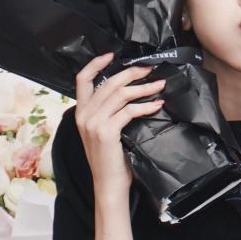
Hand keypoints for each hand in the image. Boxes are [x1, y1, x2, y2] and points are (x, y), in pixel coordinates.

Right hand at [74, 53, 165, 196]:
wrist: (109, 184)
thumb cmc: (112, 159)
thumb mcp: (104, 131)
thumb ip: (108, 113)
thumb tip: (129, 92)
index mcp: (80, 112)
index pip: (82, 80)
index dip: (96, 64)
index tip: (112, 55)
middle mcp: (84, 115)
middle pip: (108, 83)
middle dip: (132, 73)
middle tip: (151, 70)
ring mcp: (93, 123)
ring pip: (120, 94)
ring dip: (144, 88)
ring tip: (160, 85)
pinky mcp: (106, 132)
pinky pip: (129, 111)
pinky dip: (146, 105)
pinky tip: (157, 104)